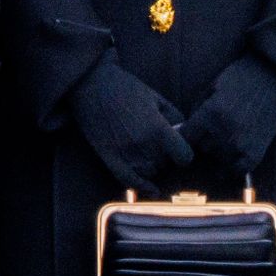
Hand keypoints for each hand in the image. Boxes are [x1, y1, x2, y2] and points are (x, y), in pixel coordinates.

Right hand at [67, 65, 194, 191]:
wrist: (90, 84)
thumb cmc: (126, 88)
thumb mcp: (157, 98)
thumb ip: (175, 118)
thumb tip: (184, 134)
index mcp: (158, 129)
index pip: (184, 157)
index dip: (185, 154)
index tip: (182, 150)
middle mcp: (143, 144)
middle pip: (166, 164)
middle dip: (166, 156)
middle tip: (157, 142)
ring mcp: (125, 152)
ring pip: (150, 172)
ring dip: (153, 165)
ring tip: (147, 150)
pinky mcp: (108, 156)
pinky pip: (127, 179)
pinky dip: (140, 187)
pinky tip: (152, 190)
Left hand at [184, 60, 275, 180]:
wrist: (275, 77)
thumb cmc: (241, 78)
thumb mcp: (212, 88)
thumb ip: (197, 110)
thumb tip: (184, 130)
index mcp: (209, 114)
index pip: (185, 137)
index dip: (186, 135)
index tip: (190, 133)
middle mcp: (223, 131)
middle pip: (202, 148)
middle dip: (205, 140)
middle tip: (214, 130)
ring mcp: (241, 143)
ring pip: (219, 158)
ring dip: (220, 151)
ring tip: (228, 138)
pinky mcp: (257, 151)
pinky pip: (239, 169)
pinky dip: (234, 167)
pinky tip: (233, 159)